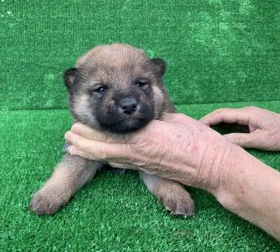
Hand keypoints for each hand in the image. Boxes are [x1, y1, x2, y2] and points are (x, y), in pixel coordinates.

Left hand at [65, 113, 241, 193]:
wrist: (212, 166)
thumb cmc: (197, 140)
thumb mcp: (173, 118)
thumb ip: (154, 115)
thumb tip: (143, 110)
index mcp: (144, 135)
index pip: (110, 135)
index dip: (90, 133)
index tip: (75, 127)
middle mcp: (139, 151)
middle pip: (103, 149)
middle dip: (83, 144)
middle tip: (67, 138)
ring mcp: (142, 163)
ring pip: (110, 158)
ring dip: (91, 153)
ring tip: (75, 149)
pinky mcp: (148, 169)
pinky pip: (122, 164)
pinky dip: (107, 159)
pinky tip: (102, 157)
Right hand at [201, 106, 279, 150]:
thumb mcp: (260, 141)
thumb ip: (239, 140)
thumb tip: (221, 142)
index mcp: (247, 114)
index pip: (222, 114)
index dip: (208, 120)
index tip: (196, 127)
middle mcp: (246, 113)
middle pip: (222, 114)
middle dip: (208, 120)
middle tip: (195, 129)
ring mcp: (248, 116)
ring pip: (227, 118)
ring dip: (215, 123)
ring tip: (202, 132)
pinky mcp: (251, 122)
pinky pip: (233, 123)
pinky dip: (223, 127)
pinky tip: (217, 133)